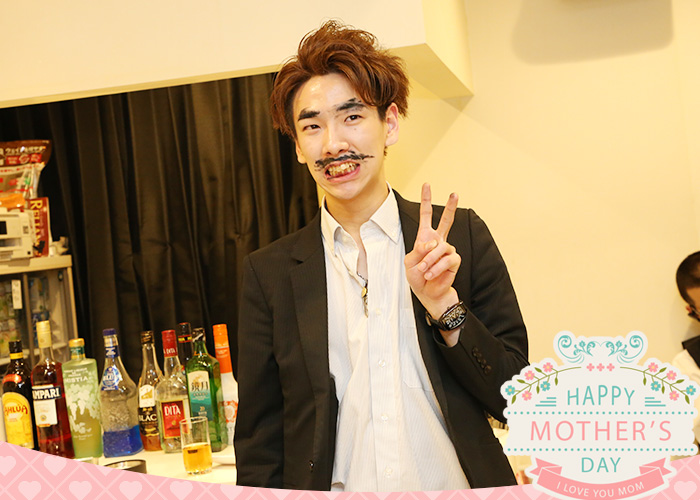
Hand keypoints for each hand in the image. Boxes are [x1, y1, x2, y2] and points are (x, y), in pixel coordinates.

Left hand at [404, 183, 460, 321]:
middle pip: (446, 220)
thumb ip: (419, 250)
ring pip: (440, 247)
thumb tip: (433, 243)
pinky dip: (437, 267)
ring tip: (424, 271)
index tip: (427, 185)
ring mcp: (447, 250)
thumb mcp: (410, 262)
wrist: (427, 292)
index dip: (426, 200)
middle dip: (450, 207)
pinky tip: (431, 274)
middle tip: (455, 193)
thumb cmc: (417, 276)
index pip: (426, 215)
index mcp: (425, 237)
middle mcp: (438, 241)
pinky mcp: (454, 260)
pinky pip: (446, 260)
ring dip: (430, 260)